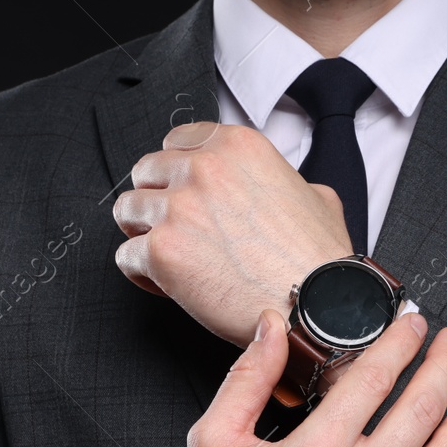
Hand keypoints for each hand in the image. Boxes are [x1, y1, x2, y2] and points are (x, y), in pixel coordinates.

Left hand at [113, 122, 353, 346]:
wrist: (320, 304)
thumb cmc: (320, 260)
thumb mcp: (317, 195)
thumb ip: (281, 181)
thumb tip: (276, 189)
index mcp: (236, 147)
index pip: (177, 141)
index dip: (178, 170)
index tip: (183, 190)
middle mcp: (203, 169)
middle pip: (146, 172)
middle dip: (156, 199)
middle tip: (175, 227)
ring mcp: (178, 208)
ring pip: (127, 210)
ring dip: (143, 233)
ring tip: (168, 256)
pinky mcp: (162, 251)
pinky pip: (125, 256)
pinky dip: (142, 273)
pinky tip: (169, 284)